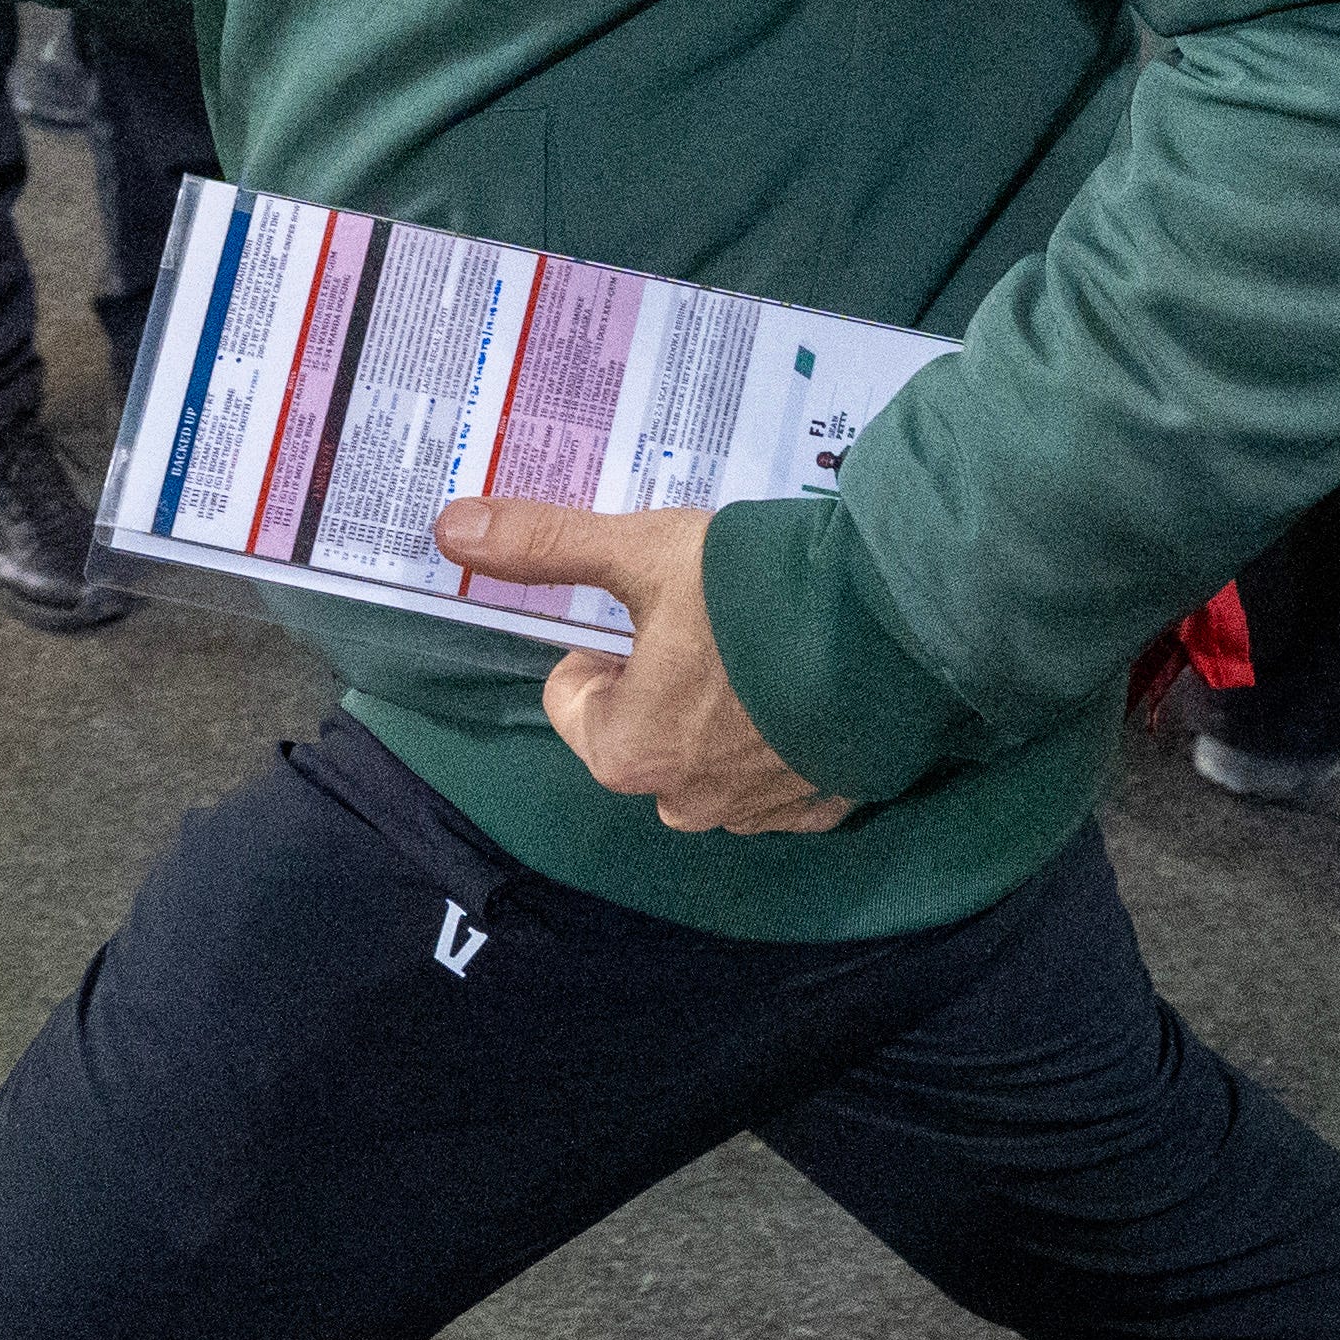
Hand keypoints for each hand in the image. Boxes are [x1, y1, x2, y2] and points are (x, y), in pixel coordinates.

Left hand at [431, 498, 858, 834]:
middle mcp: (683, 801)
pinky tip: (812, 686)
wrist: (893, 634)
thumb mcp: (641, 552)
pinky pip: (781, 773)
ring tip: (767, 646)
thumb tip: (446, 526)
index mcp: (624, 751)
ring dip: (727, 709)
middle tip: (712, 619)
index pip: (574, 695)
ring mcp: (758, 813)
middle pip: (643, 729)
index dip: (606, 643)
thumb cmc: (748, 598)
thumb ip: (547, 545)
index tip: (653, 606)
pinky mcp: (826, 808)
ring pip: (711, 753)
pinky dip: (786, 735)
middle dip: (666, 679)